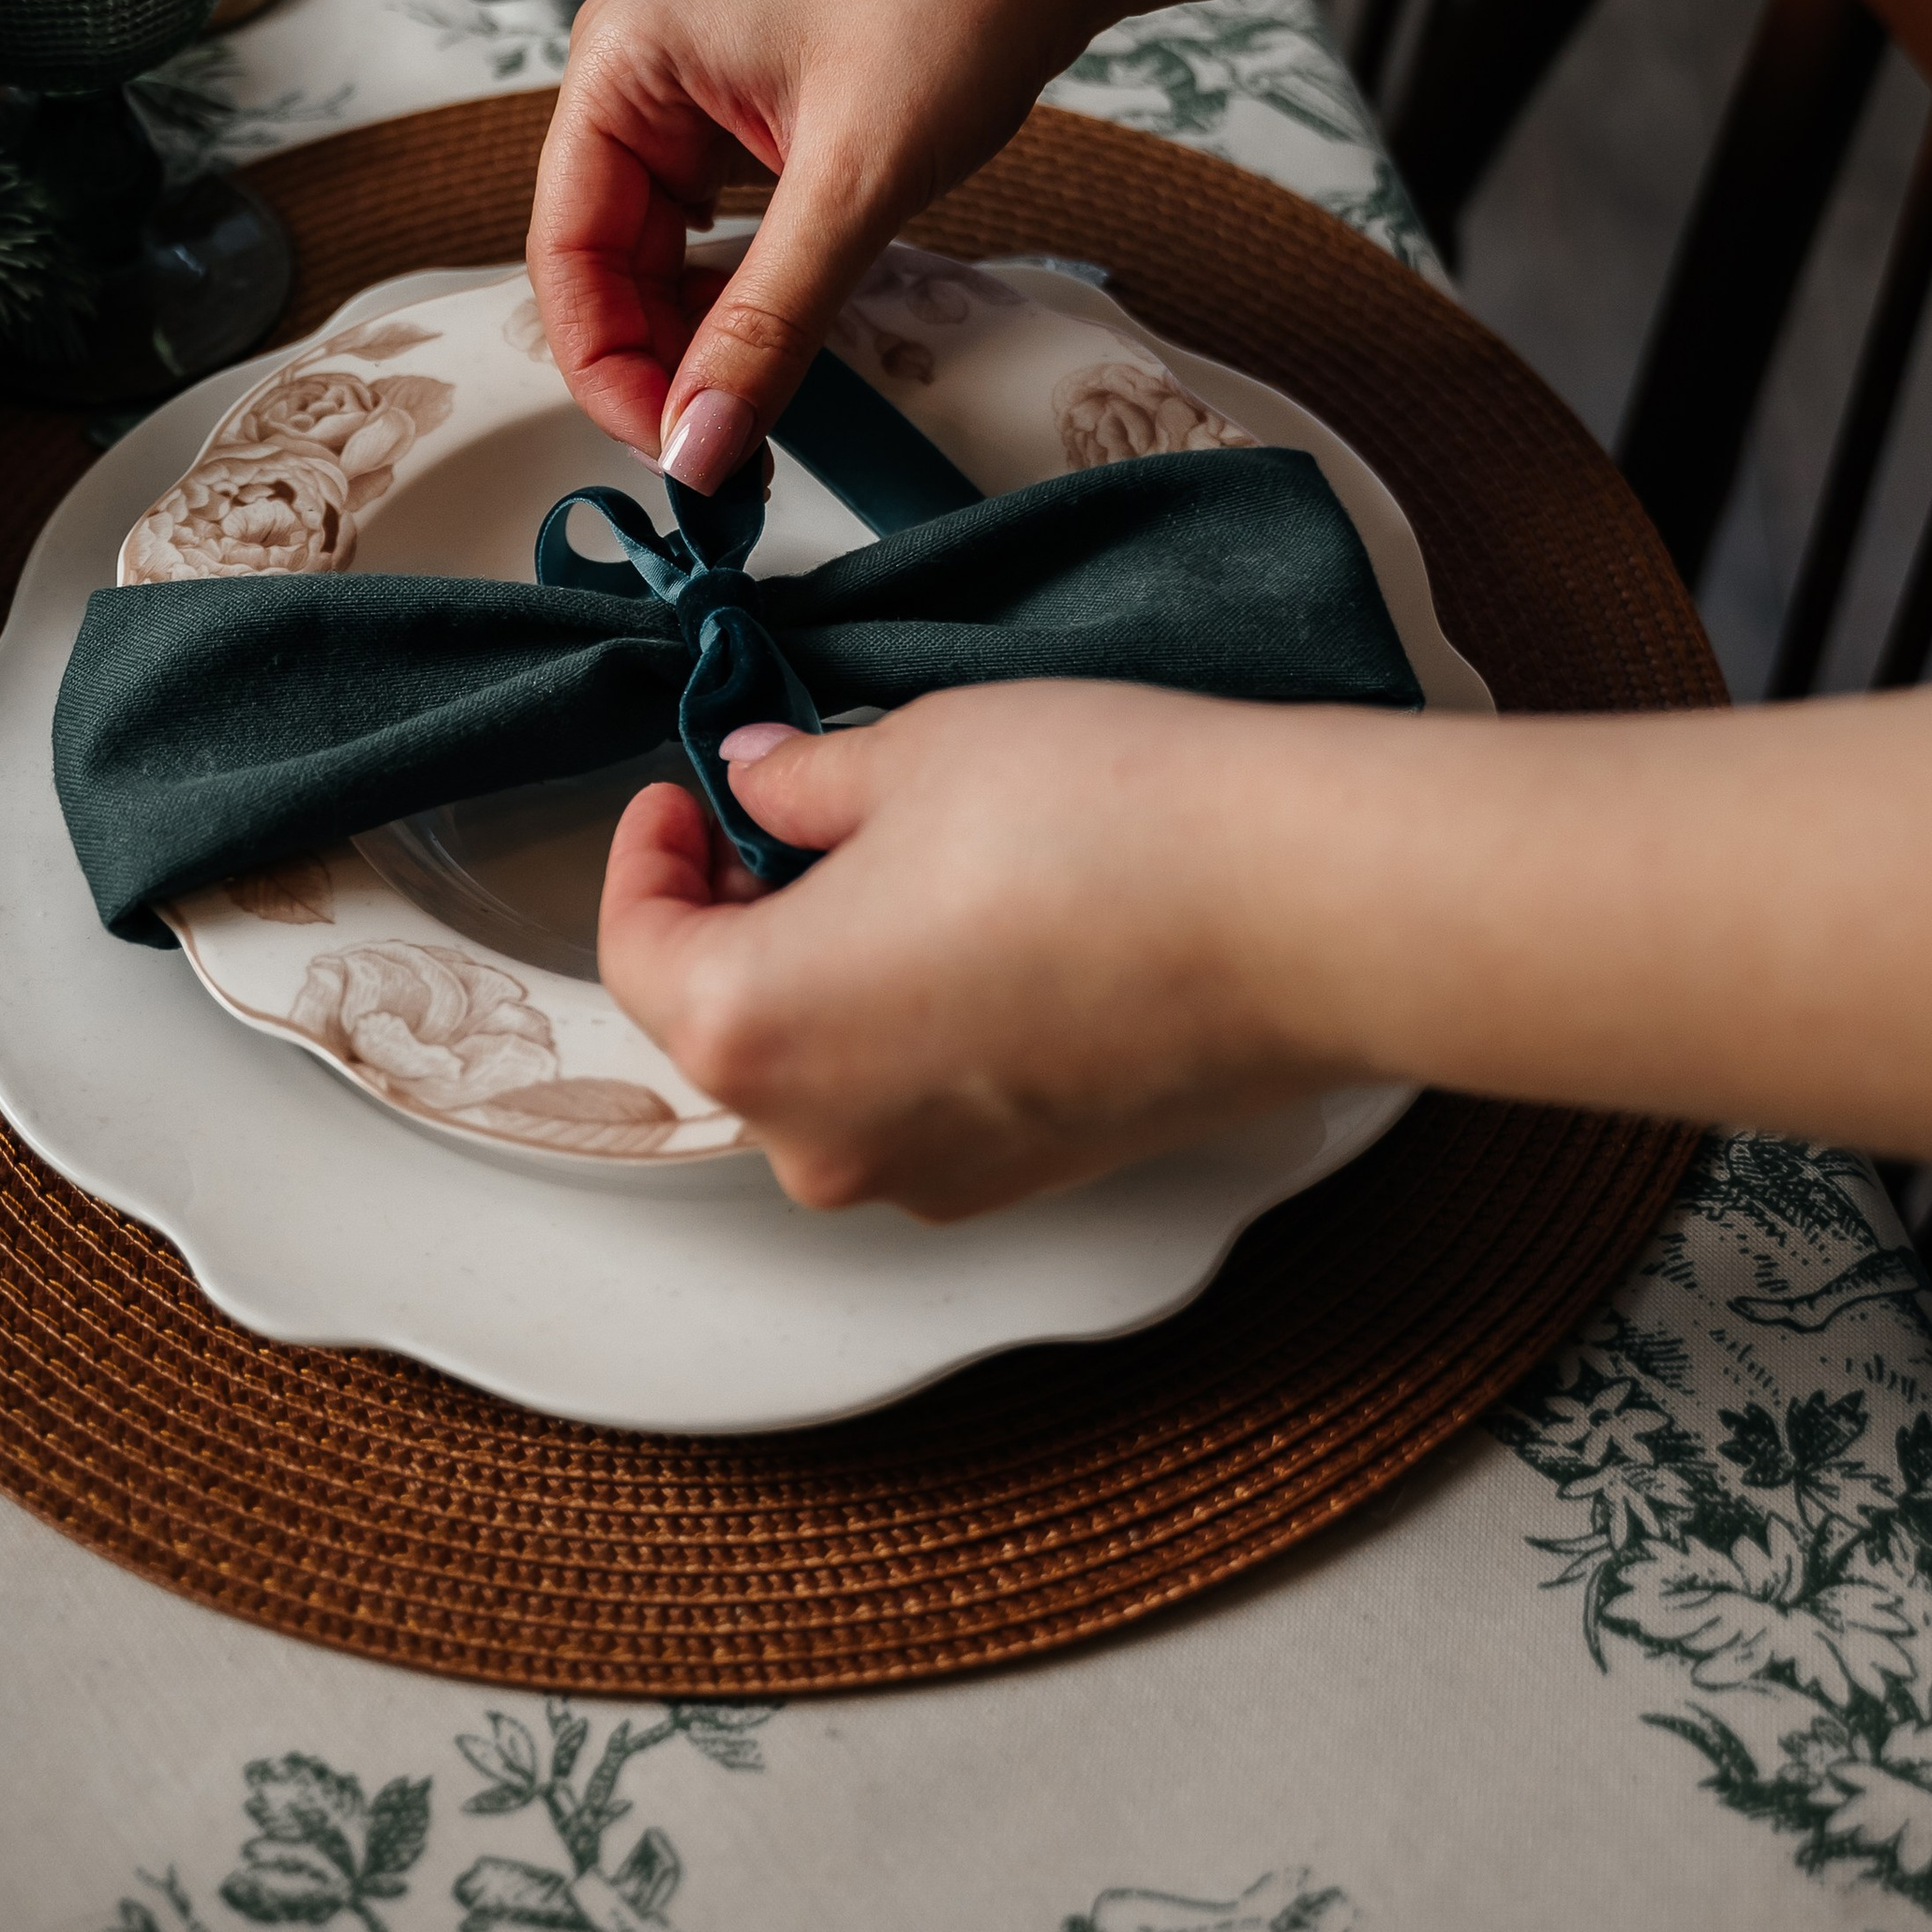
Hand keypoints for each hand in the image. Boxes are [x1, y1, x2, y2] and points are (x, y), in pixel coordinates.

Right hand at [527, 0, 1115, 483]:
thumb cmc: (951, 2)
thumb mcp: (854, 183)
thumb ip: (769, 325)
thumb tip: (696, 450)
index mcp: (620, 65)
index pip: (565, 255)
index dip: (608, 371)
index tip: (676, 458)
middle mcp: (634, 82)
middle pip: (602, 270)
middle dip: (655, 371)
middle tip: (723, 465)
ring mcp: (689, 107)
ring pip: (659, 268)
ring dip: (698, 351)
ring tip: (755, 430)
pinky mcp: (746, 131)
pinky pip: (716, 247)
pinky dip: (740, 313)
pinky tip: (776, 364)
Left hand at [595, 681, 1374, 1216]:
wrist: (1295, 908)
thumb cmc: (1101, 822)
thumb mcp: (913, 751)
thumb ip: (802, 782)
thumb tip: (759, 783)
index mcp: (753, 1028)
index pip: (636, 951)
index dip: (648, 856)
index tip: (687, 792)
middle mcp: (822, 1139)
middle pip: (723, 1024)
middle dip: (737, 917)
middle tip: (781, 816)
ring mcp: (927, 1176)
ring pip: (822, 1072)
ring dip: (824, 974)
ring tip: (889, 862)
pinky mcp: (1022, 1180)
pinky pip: (915, 1104)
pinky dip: (909, 1025)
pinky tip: (973, 929)